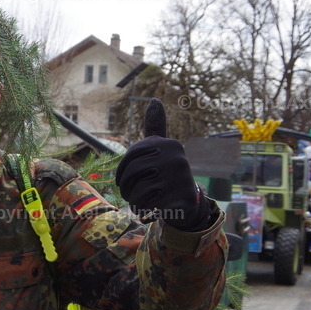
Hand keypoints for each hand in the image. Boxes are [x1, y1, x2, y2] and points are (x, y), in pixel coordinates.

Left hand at [114, 99, 209, 230]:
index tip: (123, 180)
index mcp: (169, 144)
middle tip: (131, 194)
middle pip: (132, 173)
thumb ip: (156, 126)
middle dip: (127, 188)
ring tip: (143, 201)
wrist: (187, 203)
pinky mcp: (179, 199)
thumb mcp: (162, 149)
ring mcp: (179, 179)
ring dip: (134, 200)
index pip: (131, 156)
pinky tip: (152, 209)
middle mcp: (176, 158)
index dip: (122, 171)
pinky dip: (144, 210)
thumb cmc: (167, 173)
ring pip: (136, 191)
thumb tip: (155, 99)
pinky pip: (146, 205)